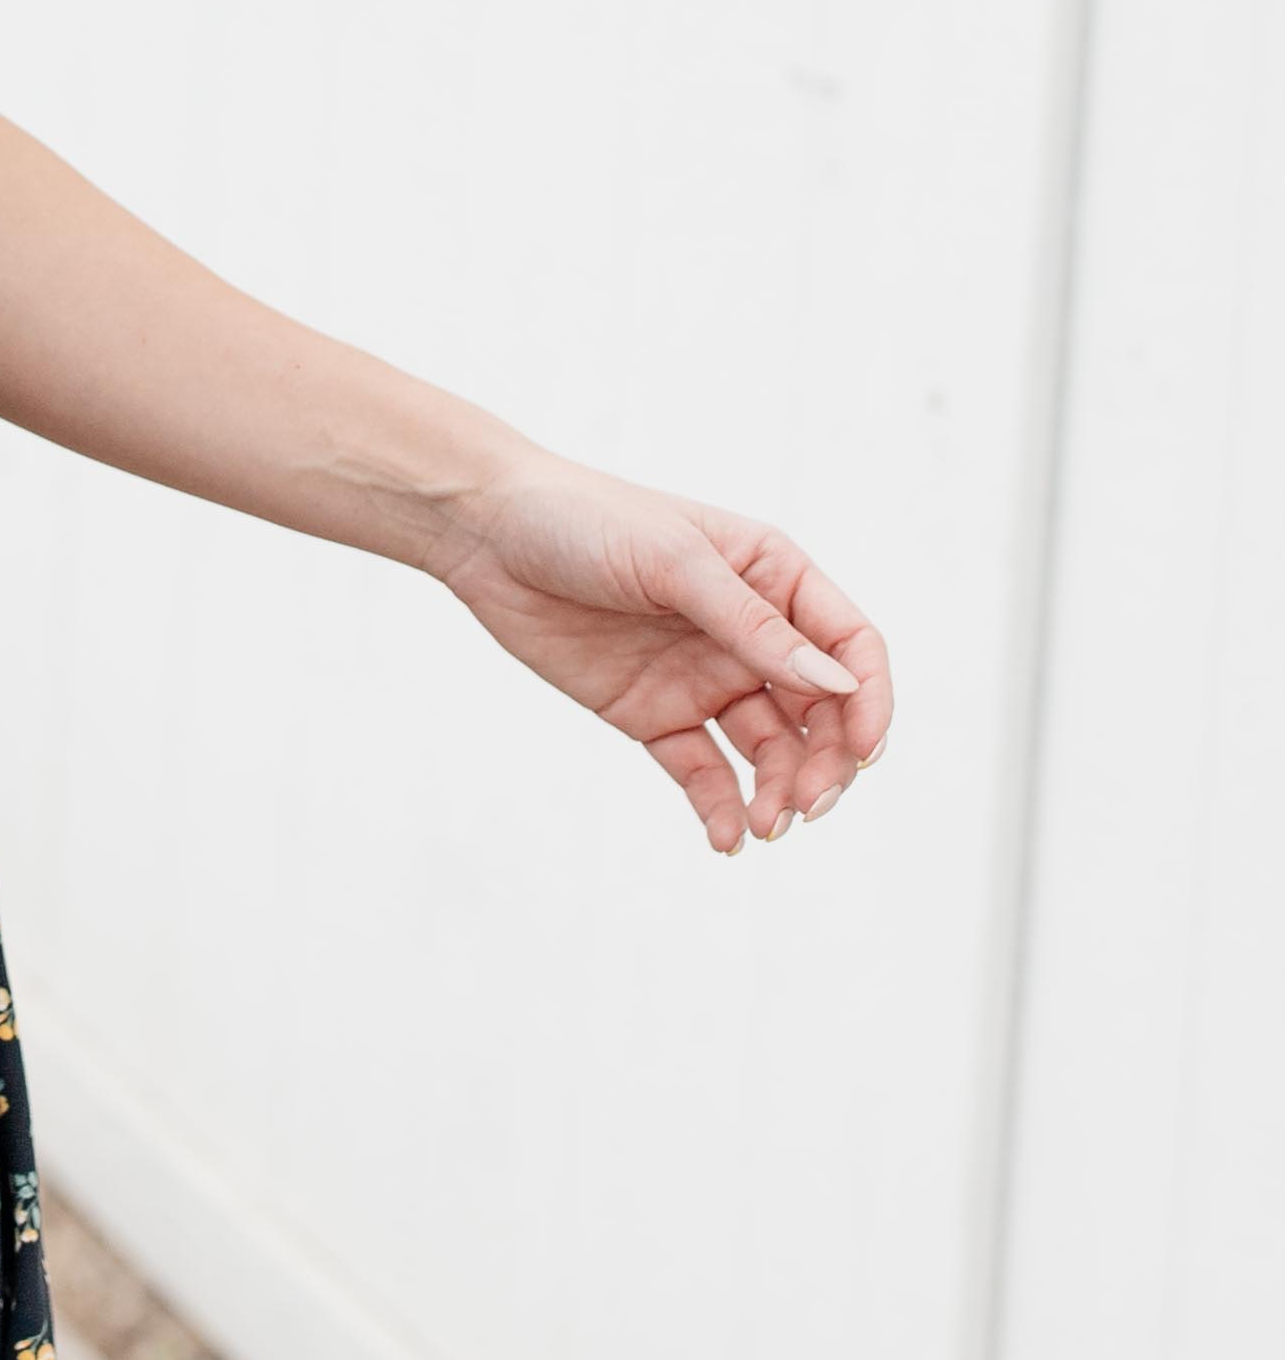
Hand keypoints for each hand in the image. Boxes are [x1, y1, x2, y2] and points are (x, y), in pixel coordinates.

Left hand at [434, 459, 890, 855]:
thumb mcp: (675, 562)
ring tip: (767, 828)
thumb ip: (752, 626)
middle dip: (827, 762)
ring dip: (778, 792)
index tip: (865, 753)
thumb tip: (836, 684)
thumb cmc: (586, 520)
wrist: (488, 534)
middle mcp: (750, 632)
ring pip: (769, 749)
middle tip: (808, 808)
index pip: (851, 647)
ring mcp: (703, 676)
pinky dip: (721, 807)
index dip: (870, 701)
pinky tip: (729, 839)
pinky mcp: (653, 714)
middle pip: (820, 710)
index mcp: (775, 577)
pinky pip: (703, 771)